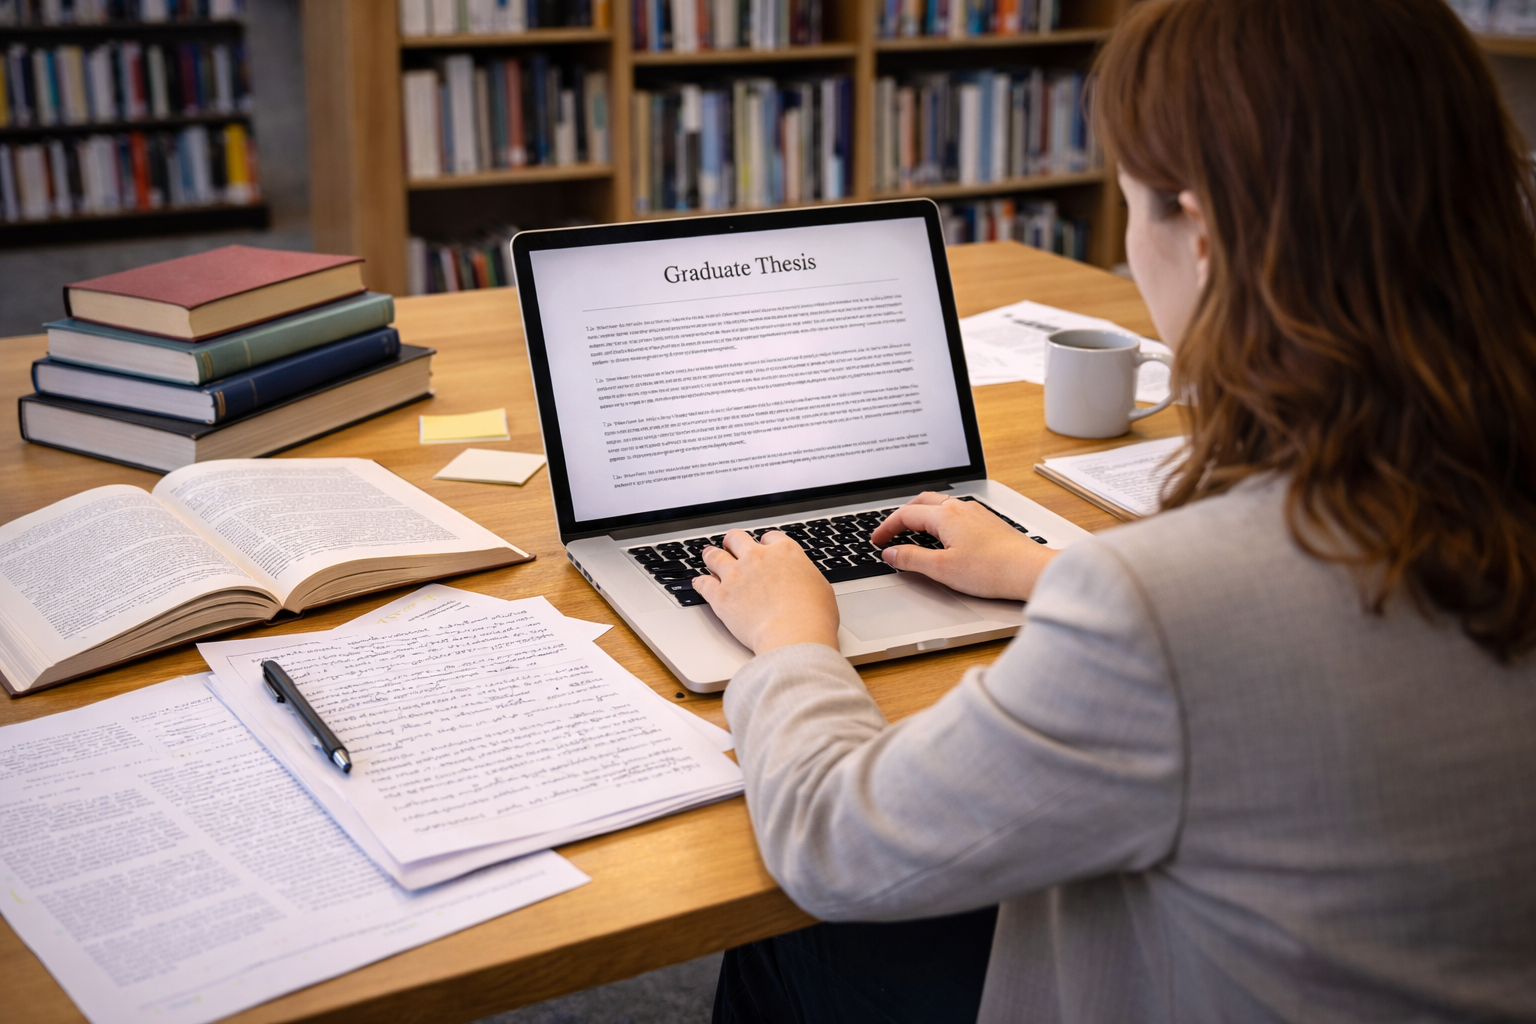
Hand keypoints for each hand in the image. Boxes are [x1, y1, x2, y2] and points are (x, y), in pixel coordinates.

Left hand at [692, 530, 840, 654]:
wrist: (794, 635)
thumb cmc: (813, 616)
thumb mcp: (820, 587)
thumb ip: (804, 576)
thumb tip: (801, 580)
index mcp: (784, 552)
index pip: (770, 537)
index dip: (765, 543)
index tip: (764, 548)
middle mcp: (757, 557)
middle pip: (737, 538)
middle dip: (733, 542)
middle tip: (731, 545)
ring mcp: (736, 575)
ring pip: (715, 556)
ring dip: (711, 556)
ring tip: (709, 556)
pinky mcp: (721, 596)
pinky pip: (703, 583)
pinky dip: (700, 583)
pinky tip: (699, 583)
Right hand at [870, 493, 1057, 601]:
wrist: (1030, 571)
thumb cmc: (992, 569)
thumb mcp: (941, 569)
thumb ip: (911, 559)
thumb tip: (891, 554)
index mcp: (945, 515)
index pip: (905, 515)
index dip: (886, 528)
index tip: (877, 541)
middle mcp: (961, 508)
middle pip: (922, 502)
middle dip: (902, 515)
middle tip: (890, 532)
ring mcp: (977, 514)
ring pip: (941, 505)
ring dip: (922, 515)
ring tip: (913, 532)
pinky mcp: (989, 523)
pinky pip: (956, 513)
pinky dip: (940, 519)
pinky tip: (944, 536)